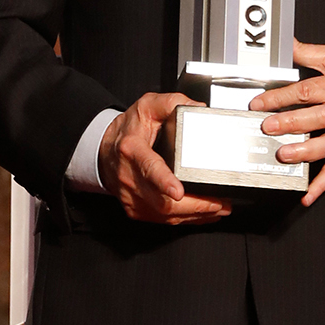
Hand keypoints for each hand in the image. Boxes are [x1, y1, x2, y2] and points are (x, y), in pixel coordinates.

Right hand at [98, 94, 231, 224]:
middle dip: (196, 206)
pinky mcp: (136, 210)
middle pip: (163, 201)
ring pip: (165, 216)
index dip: (164, 182)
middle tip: (220, 203)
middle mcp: (129, 177)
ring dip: (195, 216)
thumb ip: (171, 103)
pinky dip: (186, 220)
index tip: (178, 191)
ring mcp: (132, 197)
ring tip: (219, 209)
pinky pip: (163, 221)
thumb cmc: (128, 130)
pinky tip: (203, 215)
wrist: (104, 150)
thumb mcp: (147, 106)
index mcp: (132, 150)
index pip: (149, 168)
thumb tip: (198, 109)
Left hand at [255, 41, 324, 209]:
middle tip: (269, 126)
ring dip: (305, 152)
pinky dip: (321, 185)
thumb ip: (310, 53)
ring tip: (284, 154)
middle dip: (291, 122)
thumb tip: (286, 44)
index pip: (308, 90)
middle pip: (317, 117)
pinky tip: (307, 194)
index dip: (282, 97)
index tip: (260, 102)